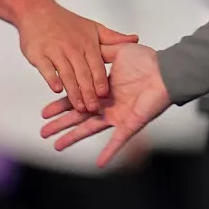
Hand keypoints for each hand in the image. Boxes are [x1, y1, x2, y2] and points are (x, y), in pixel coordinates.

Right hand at [18, 1, 137, 113]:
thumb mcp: (93, 27)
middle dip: (88, 92)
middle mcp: (72, 47)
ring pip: (66, 74)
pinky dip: (51, 79)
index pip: (96, 65)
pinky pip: (46, 68)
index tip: (105, 95)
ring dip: (73, 92)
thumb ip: (113, 37)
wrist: (37, 11)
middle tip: (93, 108)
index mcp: (87, 42)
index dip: (100, 80)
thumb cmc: (65, 22)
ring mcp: (55, 51)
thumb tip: (134, 40)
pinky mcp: (39, 54)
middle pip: (82, 73)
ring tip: (78, 106)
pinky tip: (57, 90)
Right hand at [40, 43, 170, 167]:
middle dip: (60, 124)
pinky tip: (99, 163)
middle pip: (78, 116)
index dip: (61, 106)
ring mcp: (117, 116)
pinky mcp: (129, 124)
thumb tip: (87, 46)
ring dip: (74, 138)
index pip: (77, 98)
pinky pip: (118, 141)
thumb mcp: (119, 51)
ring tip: (57, 146)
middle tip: (43, 131)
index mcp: (103, 89)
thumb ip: (102, 52)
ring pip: (90, 129)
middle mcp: (107, 104)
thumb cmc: (146, 61)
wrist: (165, 72)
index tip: (45, 111)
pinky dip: (109, 152)